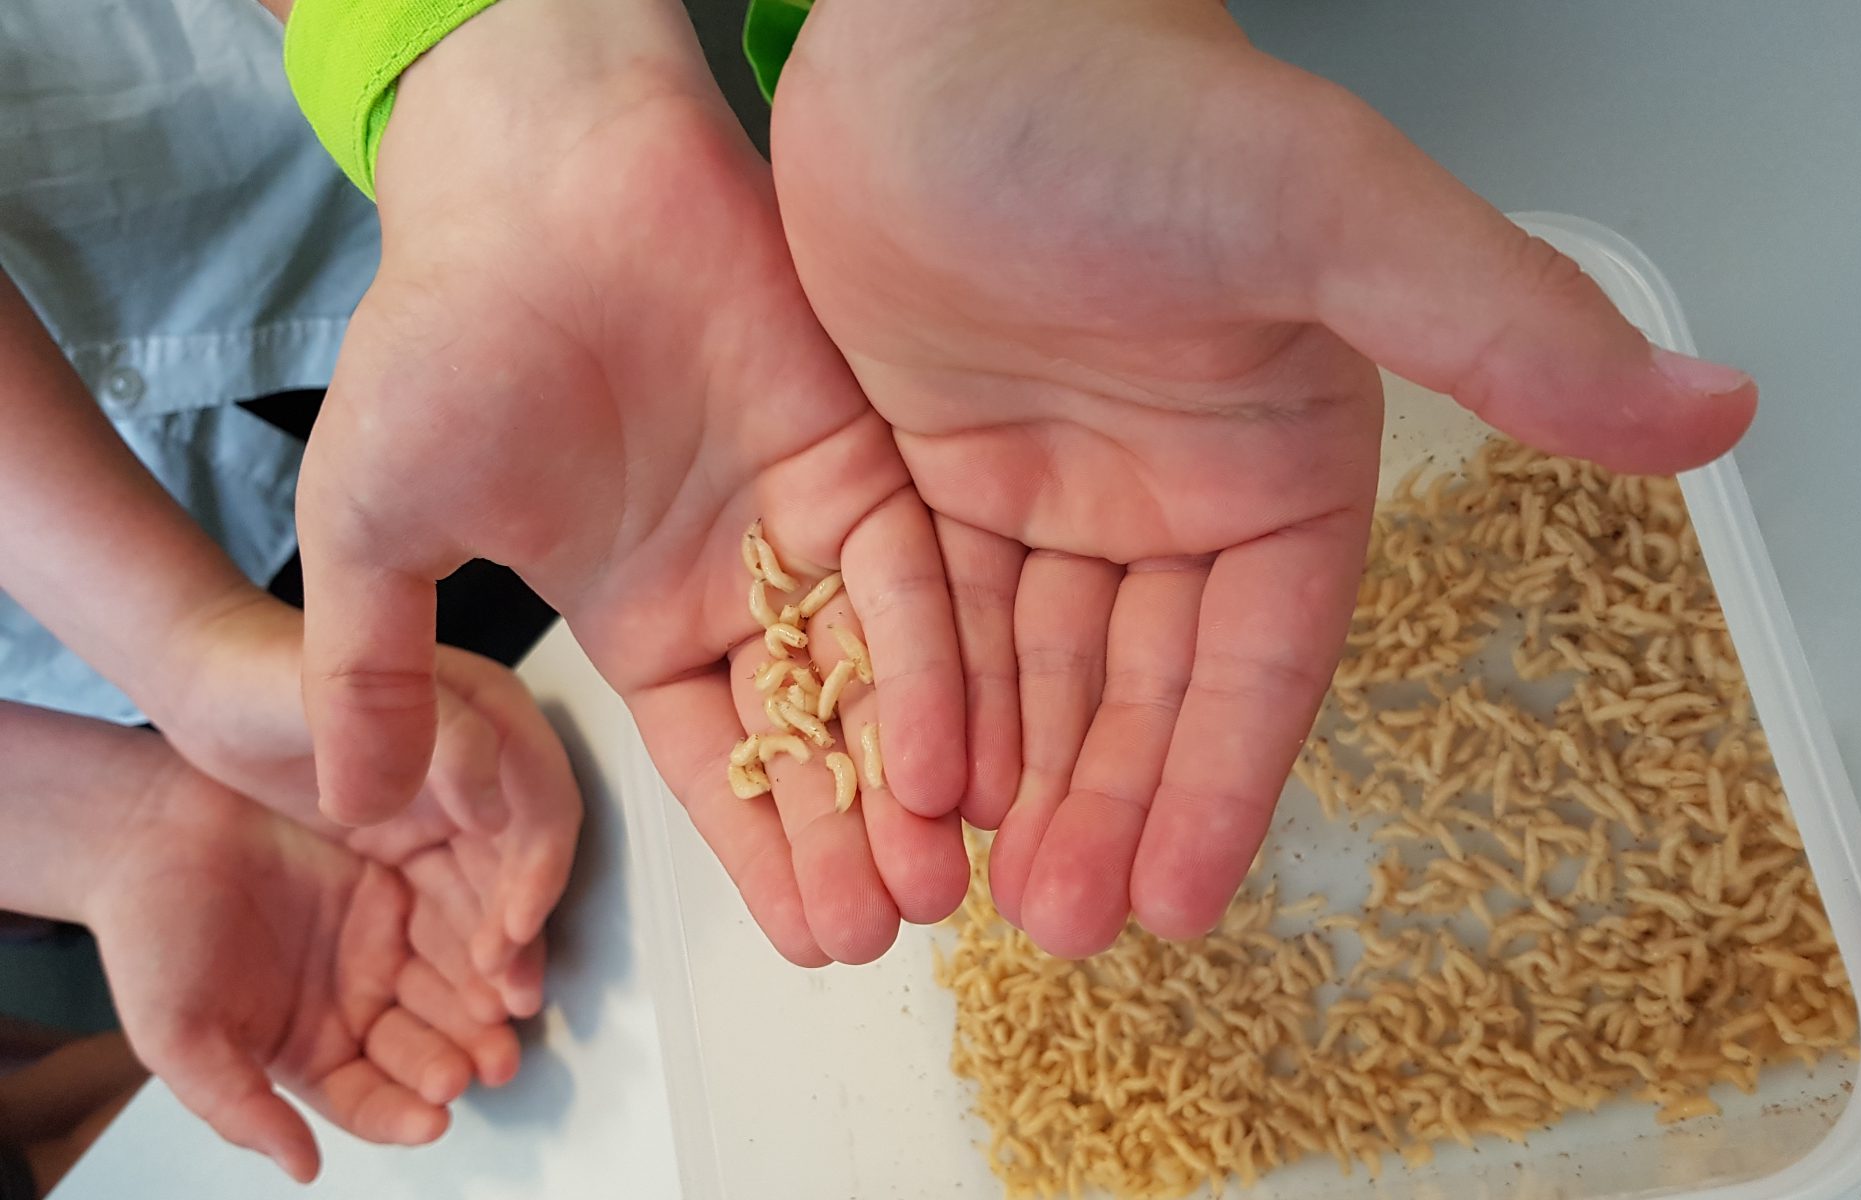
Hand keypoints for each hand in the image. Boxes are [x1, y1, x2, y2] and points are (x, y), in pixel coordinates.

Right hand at [87, 742, 519, 1182]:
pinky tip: (496, 950)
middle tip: (485, 1068)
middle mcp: (356, 1007)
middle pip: (421, 1049)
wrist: (151, 829)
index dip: (399, 1115)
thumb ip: (238, 1105)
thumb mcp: (179, 1035)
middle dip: (456, 1061)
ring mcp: (381, 948)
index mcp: (308, 1053)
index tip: (433, 1121)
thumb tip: (302, 1170)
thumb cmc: (150, 937)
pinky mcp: (398, 888)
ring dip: (477, 1007)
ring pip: (445, 989)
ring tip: (501, 1016)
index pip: (366, 1099)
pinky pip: (447, 919)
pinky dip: (474, 938)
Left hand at [158, 594, 576, 1016]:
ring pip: (486, 890)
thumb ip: (441, 738)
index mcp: (490, 715)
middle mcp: (481, 763)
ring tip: (489, 1018)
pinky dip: (449, 948)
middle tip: (508, 1000)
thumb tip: (495, 815)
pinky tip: (445, 995)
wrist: (195, 685)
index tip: (512, 935)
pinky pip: (442, 903)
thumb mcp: (352, 690)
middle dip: (521, 930)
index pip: (542, 805)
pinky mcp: (405, 837)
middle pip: (521, 860)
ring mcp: (445, 803)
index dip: (538, 873)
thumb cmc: (262, 672)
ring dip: (493, 951)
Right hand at [292, 0, 967, 963]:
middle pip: (812, 741)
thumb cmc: (443, 343)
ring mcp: (804, 521)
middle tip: (887, 934)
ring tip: (935, 885)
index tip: (811, 946)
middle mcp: (738, 583)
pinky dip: (930, 671)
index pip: (717, 766)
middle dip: (846, 840)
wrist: (529, 188)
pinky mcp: (861, 455)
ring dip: (905, 782)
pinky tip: (948, 766)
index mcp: (641, 618)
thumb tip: (347, 801)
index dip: (761, 854)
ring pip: (874, 677)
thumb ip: (374, 668)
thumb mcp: (375, 528)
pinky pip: (908, 582)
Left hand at [772, 0, 1756, 954]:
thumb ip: (1506, 330)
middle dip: (1112, 806)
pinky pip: (940, 610)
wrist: (940, 26)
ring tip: (989, 897)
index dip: (1225, 782)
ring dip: (1022, 778)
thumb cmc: (1133, 105)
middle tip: (1069, 928)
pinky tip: (911, 788)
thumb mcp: (1335, 217)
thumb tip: (1721, 410)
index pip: (1264, 658)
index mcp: (1283, 458)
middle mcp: (1174, 488)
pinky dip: (933, 698)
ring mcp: (1054, 482)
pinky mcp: (943, 468)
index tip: (1185, 899)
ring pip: (1041, 667)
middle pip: (1146, 688)